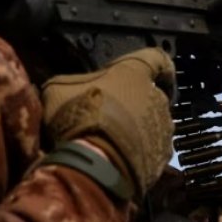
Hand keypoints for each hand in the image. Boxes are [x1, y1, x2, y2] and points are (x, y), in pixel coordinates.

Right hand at [41, 48, 175, 198]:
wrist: (94, 164)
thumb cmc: (79, 117)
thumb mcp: (57, 89)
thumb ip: (70, 83)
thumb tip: (65, 88)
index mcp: (136, 72)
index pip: (157, 58)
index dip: (154, 65)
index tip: (150, 73)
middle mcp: (157, 98)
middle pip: (150, 95)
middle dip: (133, 103)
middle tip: (108, 114)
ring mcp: (163, 129)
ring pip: (152, 124)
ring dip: (136, 130)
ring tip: (110, 142)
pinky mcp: (162, 157)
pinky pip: (152, 151)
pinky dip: (138, 154)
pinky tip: (117, 160)